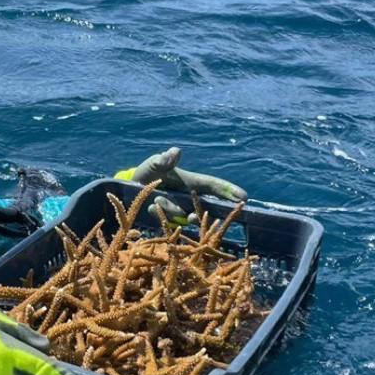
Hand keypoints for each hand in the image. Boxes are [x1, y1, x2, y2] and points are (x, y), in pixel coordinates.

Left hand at [117, 147, 246, 223]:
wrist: (129, 191)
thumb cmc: (146, 173)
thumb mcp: (153, 165)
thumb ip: (163, 160)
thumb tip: (176, 151)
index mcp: (191, 182)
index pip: (213, 186)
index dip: (229, 191)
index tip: (244, 198)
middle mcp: (190, 197)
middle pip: (205, 207)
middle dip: (201, 212)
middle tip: (189, 214)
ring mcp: (182, 210)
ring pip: (186, 217)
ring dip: (172, 210)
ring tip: (156, 201)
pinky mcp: (172, 221)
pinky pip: (173, 223)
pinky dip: (163, 216)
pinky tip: (152, 207)